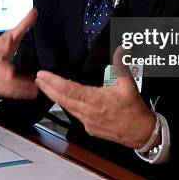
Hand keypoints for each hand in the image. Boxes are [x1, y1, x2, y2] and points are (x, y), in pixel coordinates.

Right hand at [0, 8, 37, 98]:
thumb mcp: (10, 36)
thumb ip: (23, 25)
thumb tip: (34, 11)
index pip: (0, 43)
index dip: (4, 42)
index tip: (8, 41)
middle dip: (5, 72)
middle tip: (11, 75)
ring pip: (4, 83)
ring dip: (18, 86)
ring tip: (32, 87)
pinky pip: (9, 92)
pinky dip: (20, 92)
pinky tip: (31, 92)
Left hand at [35, 63, 156, 148]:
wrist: (140, 132)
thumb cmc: (134, 110)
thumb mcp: (128, 83)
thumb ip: (122, 63)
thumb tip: (122, 47)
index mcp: (95, 100)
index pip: (69, 89)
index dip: (53, 82)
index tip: (43, 75)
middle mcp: (88, 112)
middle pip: (62, 99)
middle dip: (47, 88)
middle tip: (38, 78)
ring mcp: (87, 121)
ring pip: (66, 107)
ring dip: (55, 96)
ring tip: (45, 86)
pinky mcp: (89, 128)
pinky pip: (74, 115)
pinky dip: (66, 105)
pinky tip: (63, 99)